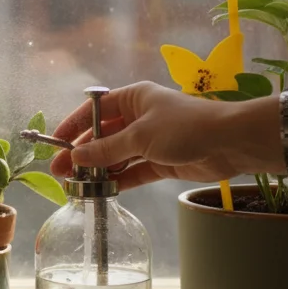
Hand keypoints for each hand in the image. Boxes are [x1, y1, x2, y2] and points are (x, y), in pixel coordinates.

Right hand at [49, 81, 272, 189]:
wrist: (232, 142)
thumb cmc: (185, 126)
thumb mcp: (140, 136)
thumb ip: (107, 149)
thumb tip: (76, 157)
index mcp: (133, 98)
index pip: (94, 110)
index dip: (74, 126)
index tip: (55, 143)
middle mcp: (140, 117)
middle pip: (104, 135)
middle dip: (83, 153)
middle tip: (61, 171)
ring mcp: (150, 140)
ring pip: (117, 155)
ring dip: (99, 169)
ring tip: (76, 185)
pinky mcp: (162, 161)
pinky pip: (133, 171)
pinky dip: (119, 180)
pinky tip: (102, 190)